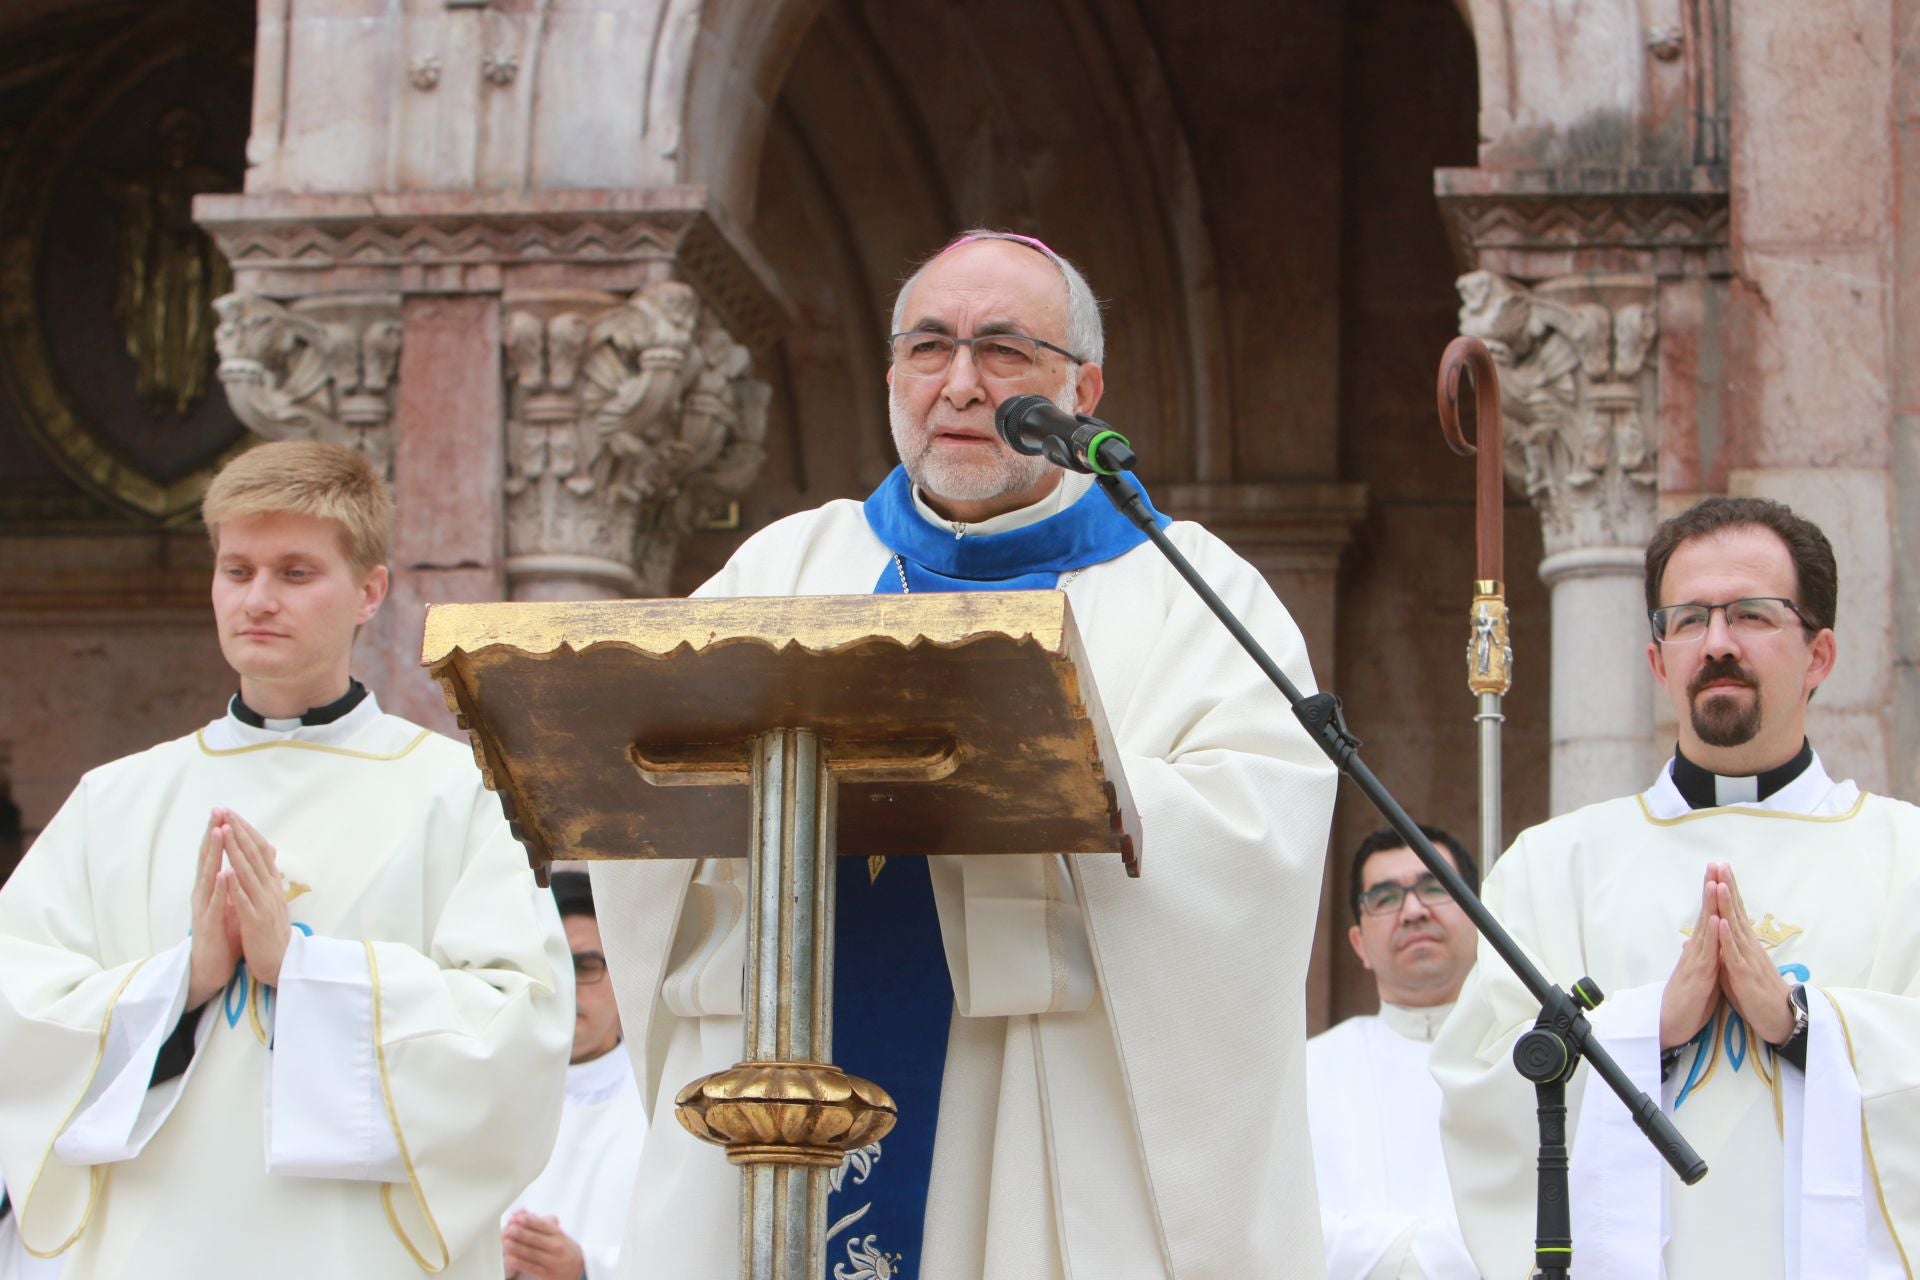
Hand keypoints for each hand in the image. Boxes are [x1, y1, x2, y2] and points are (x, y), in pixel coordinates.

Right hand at [188, 811, 241, 1007]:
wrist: (210, 970)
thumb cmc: (221, 935)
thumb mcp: (230, 904)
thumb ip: (233, 883)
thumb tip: (240, 861)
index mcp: (210, 889)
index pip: (213, 856)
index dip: (218, 834)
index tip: (224, 811)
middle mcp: (203, 895)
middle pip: (206, 860)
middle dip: (212, 835)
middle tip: (216, 811)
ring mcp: (204, 909)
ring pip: (208, 877)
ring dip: (213, 855)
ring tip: (217, 832)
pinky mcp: (209, 926)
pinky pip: (214, 905)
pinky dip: (219, 889)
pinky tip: (223, 874)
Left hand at [219, 810, 292, 988]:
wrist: (282, 965)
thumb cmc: (273, 935)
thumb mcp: (272, 902)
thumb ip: (268, 879)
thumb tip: (269, 856)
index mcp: (272, 885)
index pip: (261, 851)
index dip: (246, 831)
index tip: (232, 814)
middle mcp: (270, 890)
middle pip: (255, 855)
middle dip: (239, 832)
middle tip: (226, 812)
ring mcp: (264, 905)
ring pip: (249, 872)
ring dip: (236, 851)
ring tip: (225, 831)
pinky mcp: (256, 922)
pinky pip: (245, 900)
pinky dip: (236, 885)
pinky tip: (226, 872)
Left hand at [502, 1210, 585, 1279]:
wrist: (579, 1268)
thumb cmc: (562, 1248)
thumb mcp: (556, 1232)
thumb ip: (539, 1222)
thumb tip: (521, 1212)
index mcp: (557, 1234)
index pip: (542, 1225)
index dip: (530, 1221)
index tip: (518, 1217)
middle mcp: (556, 1246)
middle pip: (536, 1239)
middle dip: (521, 1233)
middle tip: (509, 1229)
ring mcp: (552, 1261)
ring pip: (532, 1254)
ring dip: (517, 1248)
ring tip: (506, 1242)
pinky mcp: (547, 1274)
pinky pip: (531, 1268)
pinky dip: (519, 1263)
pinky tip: (510, 1259)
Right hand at [1660, 867, 1722, 1049]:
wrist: (1670, 1026)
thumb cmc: (1685, 1004)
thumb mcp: (1697, 977)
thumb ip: (1699, 958)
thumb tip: (1693, 944)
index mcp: (1700, 952)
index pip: (1709, 917)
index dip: (1713, 896)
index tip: (1718, 874)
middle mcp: (1697, 951)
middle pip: (1706, 914)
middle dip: (1710, 889)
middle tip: (1714, 864)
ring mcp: (1696, 961)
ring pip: (1705, 928)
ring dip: (1710, 904)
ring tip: (1714, 881)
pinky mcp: (1699, 976)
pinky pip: (1708, 953)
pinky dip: (1713, 935)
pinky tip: (1716, 919)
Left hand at [1711, 864, 1793, 1043]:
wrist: (1780, 1021)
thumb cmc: (1756, 995)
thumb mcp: (1734, 970)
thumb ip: (1723, 951)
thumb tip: (1711, 936)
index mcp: (1744, 945)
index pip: (1735, 912)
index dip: (1727, 891)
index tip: (1719, 870)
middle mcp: (1748, 946)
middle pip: (1737, 912)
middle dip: (1728, 888)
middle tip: (1721, 864)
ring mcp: (1748, 959)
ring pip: (1735, 928)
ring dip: (1727, 906)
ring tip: (1720, 883)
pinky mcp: (1745, 975)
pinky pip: (1734, 954)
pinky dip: (1726, 937)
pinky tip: (1720, 922)